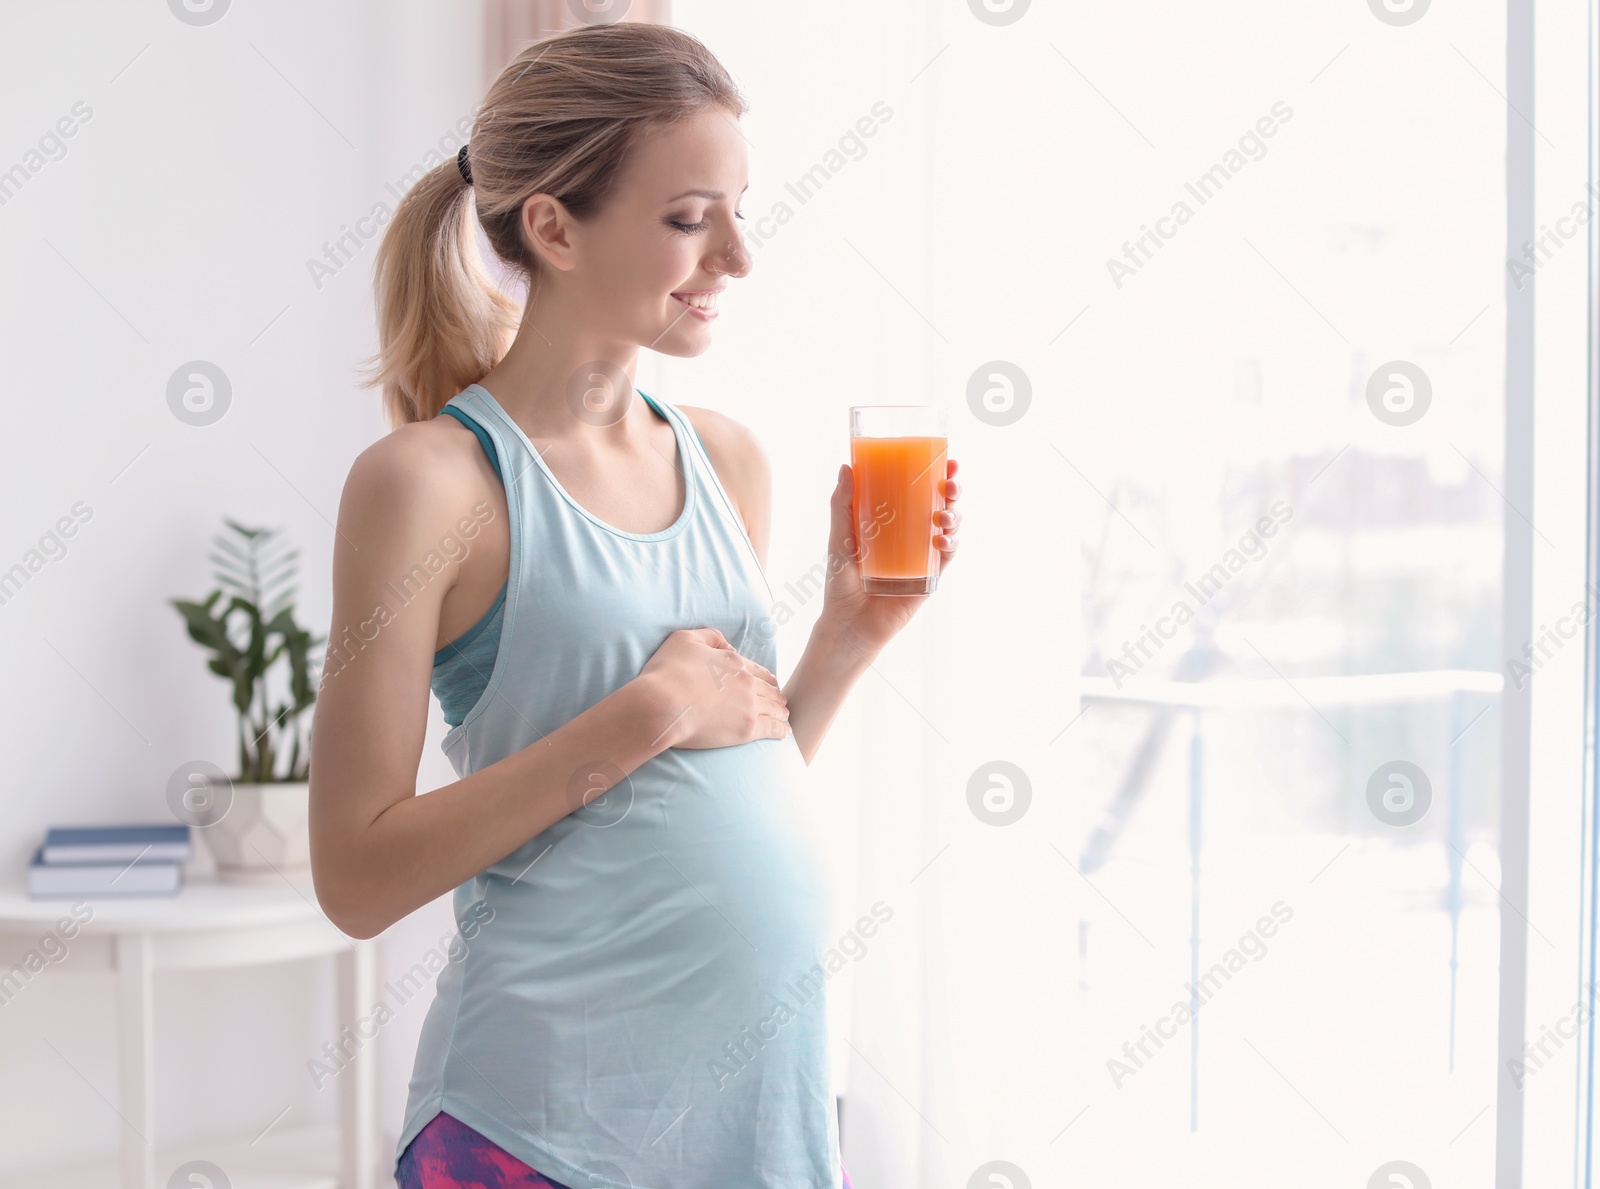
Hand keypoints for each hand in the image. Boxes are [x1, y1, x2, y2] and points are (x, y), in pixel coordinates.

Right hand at [636, 627, 790, 748]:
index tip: (770, 684)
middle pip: (770, 690)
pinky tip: (784, 732)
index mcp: (734, 662)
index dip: (765, 678)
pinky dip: (781, 729)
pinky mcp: (746, 729)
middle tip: (780, 702)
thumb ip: (710, 637)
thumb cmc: (667, 672)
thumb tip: (728, 647)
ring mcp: (749, 706)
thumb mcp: (684, 639)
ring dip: (781, 711)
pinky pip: (772, 728)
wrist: (660, 705)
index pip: (757, 671)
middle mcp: (747, 682)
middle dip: (776, 695)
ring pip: (774, 708)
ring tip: (784, 717)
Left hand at [817, 457, 962, 657]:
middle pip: (941, 504)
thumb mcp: (839, 538)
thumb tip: (846, 466)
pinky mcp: (929, 578)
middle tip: (950, 483)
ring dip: (954, 516)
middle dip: (952, 490)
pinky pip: (946, 558)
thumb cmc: (841, 581)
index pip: (919, 489)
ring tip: (943, 516)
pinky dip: (950, 545)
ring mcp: (922, 556)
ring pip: (949, 528)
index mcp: (893, 520)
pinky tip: (943, 540)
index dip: (936, 472)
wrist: (848, 624)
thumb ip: (842, 504)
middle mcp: (911, 535)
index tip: (946, 457)